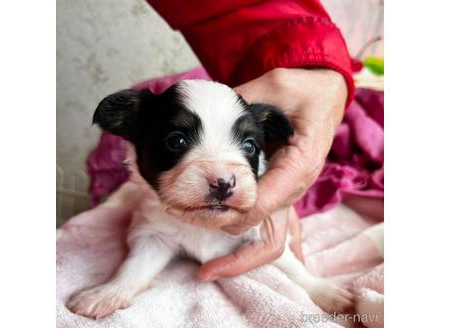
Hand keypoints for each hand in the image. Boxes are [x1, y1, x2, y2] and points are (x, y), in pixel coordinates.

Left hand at [198, 68, 346, 280]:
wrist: (323, 96)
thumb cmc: (304, 91)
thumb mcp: (275, 86)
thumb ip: (243, 100)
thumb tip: (208, 117)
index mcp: (301, 163)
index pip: (265, 202)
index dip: (232, 214)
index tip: (200, 217)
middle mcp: (297, 185)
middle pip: (270, 234)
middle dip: (236, 252)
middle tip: (205, 268)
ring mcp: (291, 193)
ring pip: (274, 240)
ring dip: (241, 256)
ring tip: (209, 271)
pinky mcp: (282, 193)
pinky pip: (274, 231)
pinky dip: (253, 250)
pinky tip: (231, 266)